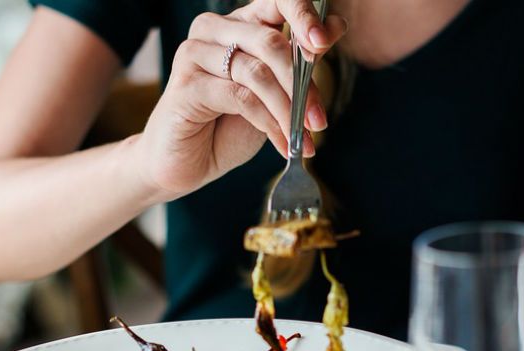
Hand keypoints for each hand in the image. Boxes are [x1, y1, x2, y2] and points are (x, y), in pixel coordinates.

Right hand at [133, 0, 347, 199]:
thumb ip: (301, 61)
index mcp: (241, 23)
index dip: (304, 17)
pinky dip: (269, 124)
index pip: (277, 1)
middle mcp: (214, 29)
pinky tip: (282, 144)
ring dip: (288, 110)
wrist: (187, 162)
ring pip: (258, 73)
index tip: (323, 44)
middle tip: (319, 120)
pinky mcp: (186, 84)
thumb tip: (336, 27)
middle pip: (271, 42)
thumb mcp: (276, 91)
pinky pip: (240, 98)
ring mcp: (195, 53)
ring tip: (303, 138)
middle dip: (303, 85)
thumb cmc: (230, 124)